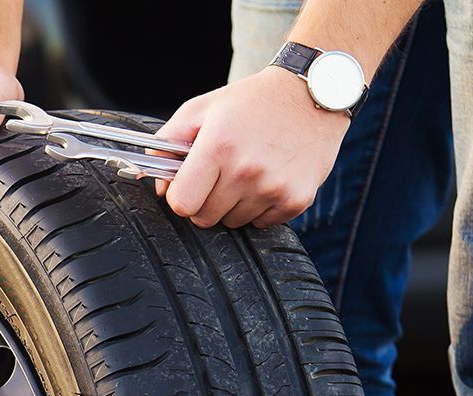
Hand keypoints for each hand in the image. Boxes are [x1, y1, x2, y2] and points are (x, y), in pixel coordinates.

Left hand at [153, 67, 350, 229]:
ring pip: (234, 222)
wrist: (312, 94)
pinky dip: (262, 208)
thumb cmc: (251, 102)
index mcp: (218, 147)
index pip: (182, 204)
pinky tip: (269, 178)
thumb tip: (160, 187)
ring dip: (235, 204)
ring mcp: (274, 187)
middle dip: (206, 201)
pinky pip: (263, 224)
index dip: (181, 197)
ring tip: (249, 172)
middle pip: (205, 218)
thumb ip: (167, 145)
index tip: (189, 185)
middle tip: (221, 174)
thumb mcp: (201, 110)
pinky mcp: (297, 200)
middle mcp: (246, 170)